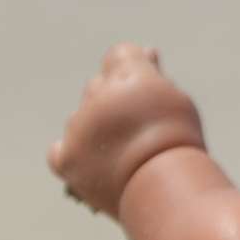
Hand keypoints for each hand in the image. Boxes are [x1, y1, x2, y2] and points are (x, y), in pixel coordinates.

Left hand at [48, 44, 206, 216]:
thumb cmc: (179, 143)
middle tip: (140, 127)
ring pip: (80, 119)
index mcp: (128, 73)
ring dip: (96, 129)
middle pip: (98, 86)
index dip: (134, 71)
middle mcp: (98, 94)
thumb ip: (155, 76)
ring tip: (125, 154)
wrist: (165, 187)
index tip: (147, 94)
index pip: (120, 55)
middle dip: (114, 101)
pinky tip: (95, 163)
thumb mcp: (177, 100)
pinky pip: (59, 151)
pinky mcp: (66, 158)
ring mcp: (78, 126)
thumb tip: (147, 52)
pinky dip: (73, 154)